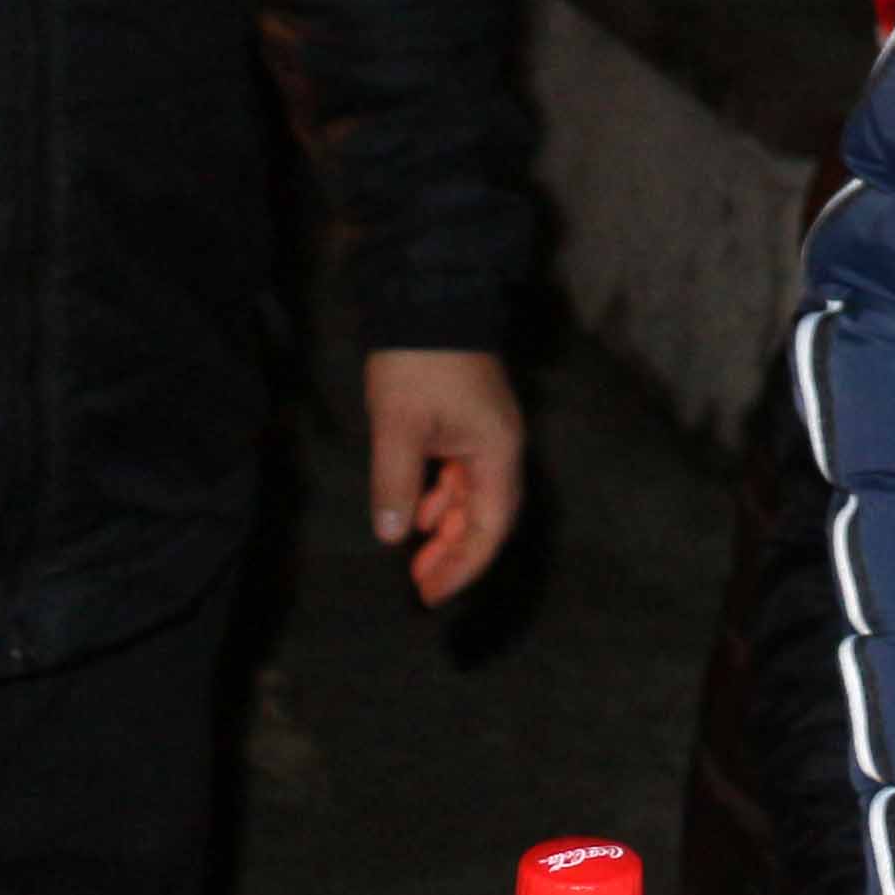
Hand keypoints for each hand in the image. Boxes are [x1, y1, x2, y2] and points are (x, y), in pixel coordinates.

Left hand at [364, 347, 525, 606]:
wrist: (431, 300)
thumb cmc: (419, 365)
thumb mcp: (398, 427)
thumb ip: (397, 484)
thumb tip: (393, 536)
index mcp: (496, 452)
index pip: (490, 526)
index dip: (464, 565)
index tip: (432, 593)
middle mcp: (501, 449)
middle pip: (488, 518)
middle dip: (457, 555)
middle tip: (421, 586)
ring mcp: (487, 436)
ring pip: (475, 499)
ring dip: (449, 531)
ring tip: (416, 559)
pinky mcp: (470, 424)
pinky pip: (463, 477)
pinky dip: (443, 501)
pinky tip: (419, 514)